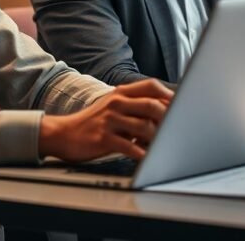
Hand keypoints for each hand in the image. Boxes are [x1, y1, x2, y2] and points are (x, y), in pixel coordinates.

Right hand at [39, 79, 173, 161]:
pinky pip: (130, 146)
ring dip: (157, 138)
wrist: (63, 134)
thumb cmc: (94, 123)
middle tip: (177, 129)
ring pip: (144, 126)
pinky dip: (142, 154)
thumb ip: (135, 106)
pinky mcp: (103, 138)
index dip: (169, 95)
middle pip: (151, 105)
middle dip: (168, 118)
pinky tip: (149, 158)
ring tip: (163, 146)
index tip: (181, 106)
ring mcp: (110, 120)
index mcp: (121, 93)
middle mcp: (116, 103)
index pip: (151, 86)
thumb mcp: (113, 107)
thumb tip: (165, 112)